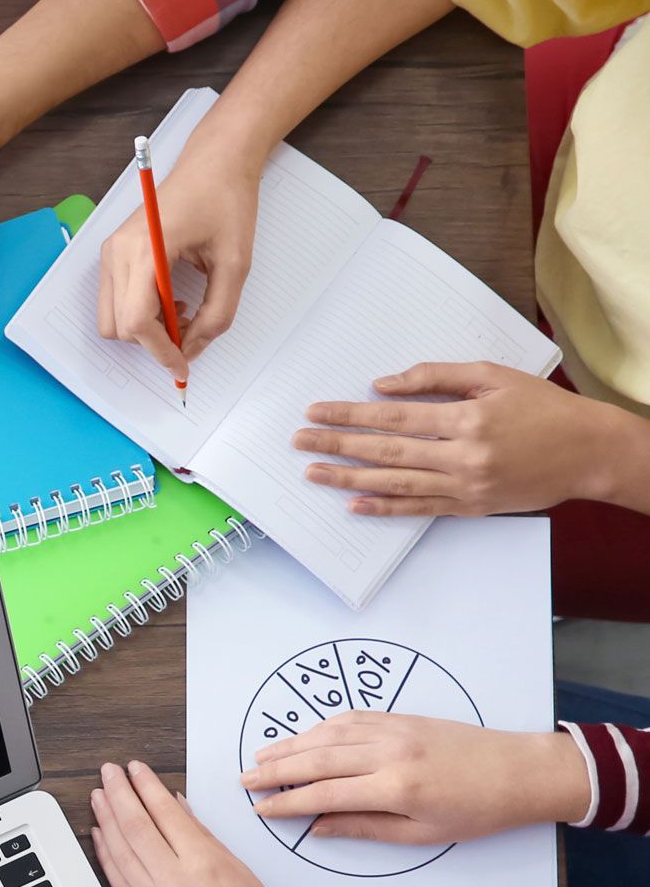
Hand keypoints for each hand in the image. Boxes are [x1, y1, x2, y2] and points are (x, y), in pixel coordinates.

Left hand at [91, 759, 296, 886]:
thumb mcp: (239, 869)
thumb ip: (202, 835)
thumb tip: (176, 806)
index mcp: (204, 863)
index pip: (165, 812)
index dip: (145, 786)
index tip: (135, 768)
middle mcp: (173, 882)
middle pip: (135, 827)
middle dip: (118, 794)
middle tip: (108, 773)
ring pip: (119, 852)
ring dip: (105, 820)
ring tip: (98, 796)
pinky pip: (117, 882)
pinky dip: (105, 856)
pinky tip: (99, 835)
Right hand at [99, 126, 262, 373]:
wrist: (214, 162)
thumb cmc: (225, 200)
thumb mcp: (235, 263)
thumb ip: (217, 314)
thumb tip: (193, 349)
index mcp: (145, 249)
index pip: (137, 321)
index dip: (160, 351)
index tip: (182, 366)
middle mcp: (118, 251)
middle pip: (118, 328)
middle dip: (152, 341)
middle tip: (189, 330)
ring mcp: (110, 252)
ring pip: (111, 321)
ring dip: (143, 330)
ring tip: (179, 311)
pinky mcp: (113, 254)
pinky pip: (114, 303)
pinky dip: (138, 315)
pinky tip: (167, 299)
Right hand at [241, 712, 590, 841]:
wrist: (520, 772)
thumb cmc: (477, 811)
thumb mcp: (422, 834)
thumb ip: (365, 827)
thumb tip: (319, 827)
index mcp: (396, 787)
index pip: (324, 794)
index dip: (287, 803)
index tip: (261, 809)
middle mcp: (390, 753)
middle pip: (317, 759)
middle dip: (276, 771)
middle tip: (244, 780)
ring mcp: (395, 730)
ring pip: (328, 734)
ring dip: (291, 745)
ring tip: (262, 757)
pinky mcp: (401, 719)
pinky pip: (350, 719)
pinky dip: (320, 728)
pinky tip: (303, 738)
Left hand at [292, 363, 649, 515]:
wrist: (586, 451)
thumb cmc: (542, 409)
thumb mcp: (494, 377)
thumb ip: (438, 377)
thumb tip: (386, 384)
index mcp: (467, 419)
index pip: (394, 416)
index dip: (351, 414)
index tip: (318, 412)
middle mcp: (463, 456)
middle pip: (386, 450)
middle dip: (338, 445)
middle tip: (300, 441)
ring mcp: (464, 486)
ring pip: (395, 483)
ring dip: (348, 479)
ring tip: (314, 474)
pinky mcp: (469, 507)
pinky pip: (418, 509)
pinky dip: (384, 507)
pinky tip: (354, 505)